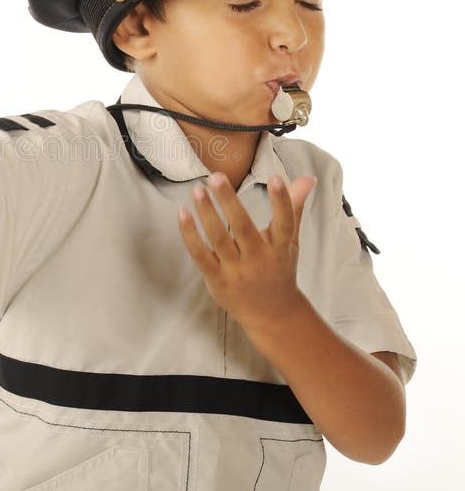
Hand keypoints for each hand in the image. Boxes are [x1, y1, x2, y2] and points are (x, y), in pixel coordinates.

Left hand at [178, 172, 316, 332]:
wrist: (272, 315)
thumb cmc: (279, 269)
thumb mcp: (290, 241)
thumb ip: (294, 207)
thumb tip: (307, 178)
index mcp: (280, 247)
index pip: (284, 222)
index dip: (282, 201)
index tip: (276, 178)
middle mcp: (259, 259)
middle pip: (243, 227)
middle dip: (229, 200)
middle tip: (216, 176)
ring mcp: (237, 271)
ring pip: (219, 238)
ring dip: (206, 213)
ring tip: (197, 190)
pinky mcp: (217, 280)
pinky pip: (200, 255)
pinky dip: (190, 235)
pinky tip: (183, 214)